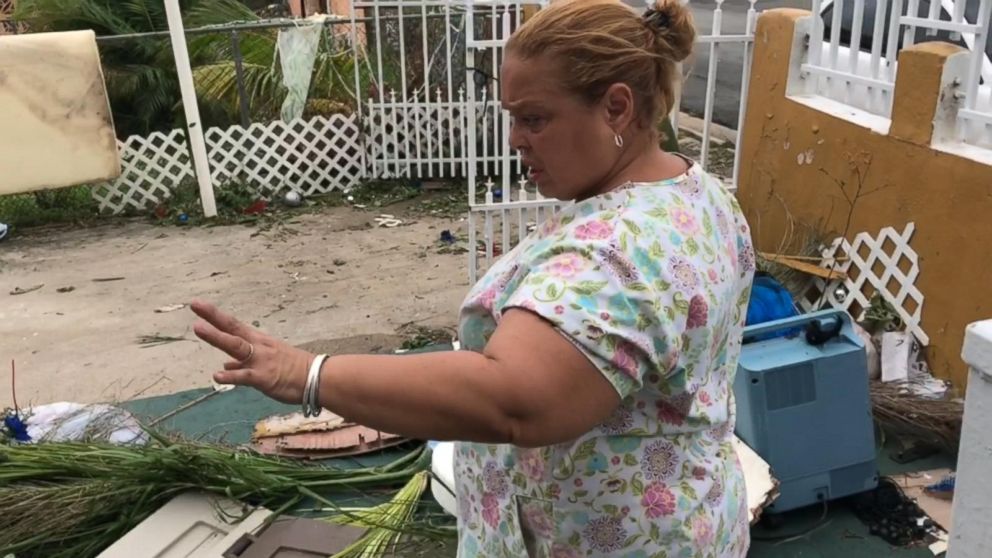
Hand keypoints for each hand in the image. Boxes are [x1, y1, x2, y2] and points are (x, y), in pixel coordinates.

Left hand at [191, 298, 313, 403]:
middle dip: (213, 317)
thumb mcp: (268, 361)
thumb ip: (242, 363)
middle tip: (195, 305)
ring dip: (217, 337)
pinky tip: (217, 375)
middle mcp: (258, 347)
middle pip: (233, 329)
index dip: (215, 315)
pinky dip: (232, 376)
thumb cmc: (293, 370)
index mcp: (258, 341)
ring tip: (199, 328)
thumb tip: (225, 365)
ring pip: (236, 346)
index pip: (233, 325)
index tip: (198, 304)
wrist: (318, 378)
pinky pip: (245, 376)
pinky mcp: (264, 378)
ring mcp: (261, 360)